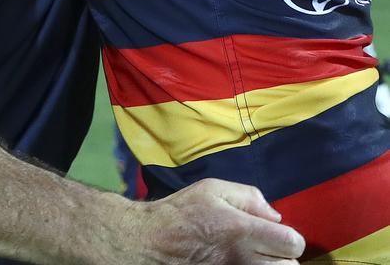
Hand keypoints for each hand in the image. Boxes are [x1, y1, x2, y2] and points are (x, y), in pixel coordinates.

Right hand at [131, 178, 303, 264]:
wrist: (154, 241)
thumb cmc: (183, 212)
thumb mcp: (213, 189)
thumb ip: (249, 196)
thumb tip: (275, 215)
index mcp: (242, 229)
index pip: (292, 243)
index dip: (292, 238)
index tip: (280, 234)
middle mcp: (242, 258)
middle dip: (285, 258)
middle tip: (270, 249)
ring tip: (259, 258)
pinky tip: (245, 264)